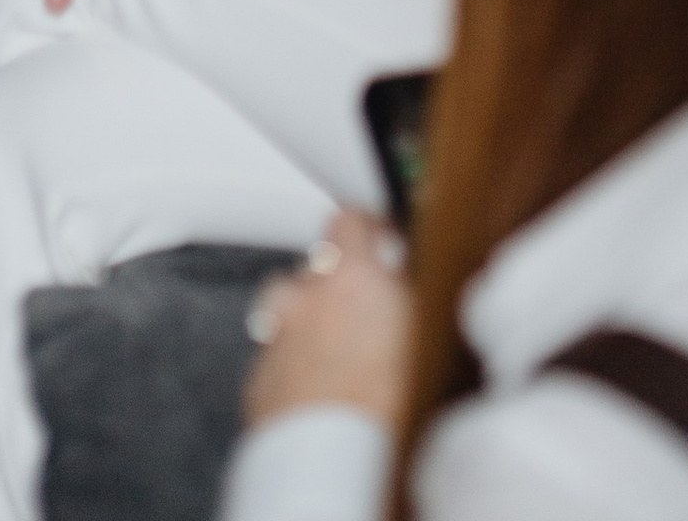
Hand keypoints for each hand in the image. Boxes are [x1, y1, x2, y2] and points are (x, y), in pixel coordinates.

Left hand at [242, 214, 412, 428]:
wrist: (338, 467)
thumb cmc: (389, 405)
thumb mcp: (427, 327)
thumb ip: (414, 287)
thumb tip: (415, 272)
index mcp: (349, 273)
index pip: (350, 220)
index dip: (369, 231)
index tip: (383, 245)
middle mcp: (304, 298)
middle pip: (315, 267)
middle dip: (339, 284)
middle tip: (370, 315)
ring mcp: (277, 339)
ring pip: (288, 312)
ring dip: (310, 323)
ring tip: (341, 355)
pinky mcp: (260, 383)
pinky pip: (277, 358)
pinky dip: (295, 366)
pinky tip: (323, 390)